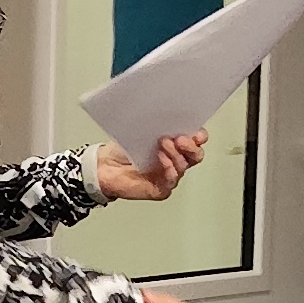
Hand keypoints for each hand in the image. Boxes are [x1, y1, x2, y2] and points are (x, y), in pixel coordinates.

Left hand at [94, 134, 208, 201]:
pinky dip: (169, 169)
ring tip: (163, 144)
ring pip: (184, 166)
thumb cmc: (123, 149)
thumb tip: (169, 113)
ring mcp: (169, 175)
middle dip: (191, 146)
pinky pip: (171, 180)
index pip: (197, 140)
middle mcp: (175, 160)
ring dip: (176, 154)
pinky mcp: (161, 189)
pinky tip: (162, 160)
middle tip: (180, 138)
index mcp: (175, 144)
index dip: (200, 136)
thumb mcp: (143, 130)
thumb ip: (159, 124)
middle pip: (196, 155)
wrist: (104, 167)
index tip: (196, 132)